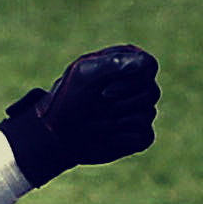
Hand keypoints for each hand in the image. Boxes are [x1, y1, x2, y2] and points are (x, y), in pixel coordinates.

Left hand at [0, 45, 158, 186]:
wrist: (53, 136)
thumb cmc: (67, 100)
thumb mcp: (83, 74)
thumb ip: (113, 63)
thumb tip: (145, 65)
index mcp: (129, 64)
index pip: (149, 67)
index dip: (130, 82)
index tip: (102, 93)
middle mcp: (140, 86)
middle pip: (148, 94)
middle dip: (113, 107)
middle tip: (91, 110)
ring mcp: (141, 111)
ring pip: (144, 117)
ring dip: (111, 125)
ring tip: (92, 124)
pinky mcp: (138, 136)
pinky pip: (143, 138)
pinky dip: (119, 140)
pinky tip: (103, 138)